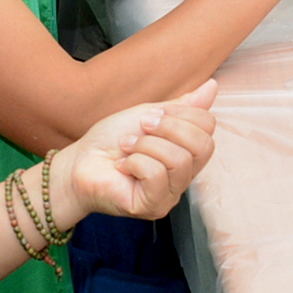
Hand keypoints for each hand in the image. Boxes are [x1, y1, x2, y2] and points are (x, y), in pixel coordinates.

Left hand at [61, 83, 217, 221]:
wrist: (79, 161)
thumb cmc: (111, 139)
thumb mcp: (149, 114)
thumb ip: (182, 106)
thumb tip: (213, 86)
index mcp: (187, 151)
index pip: (208, 127)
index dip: (182, 114)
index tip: (151, 116)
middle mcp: (185, 176)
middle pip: (204, 146)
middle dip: (169, 128)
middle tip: (141, 128)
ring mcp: (170, 194)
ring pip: (179, 161)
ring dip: (146, 145)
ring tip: (126, 148)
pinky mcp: (152, 207)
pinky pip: (157, 176)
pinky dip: (135, 162)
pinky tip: (122, 167)